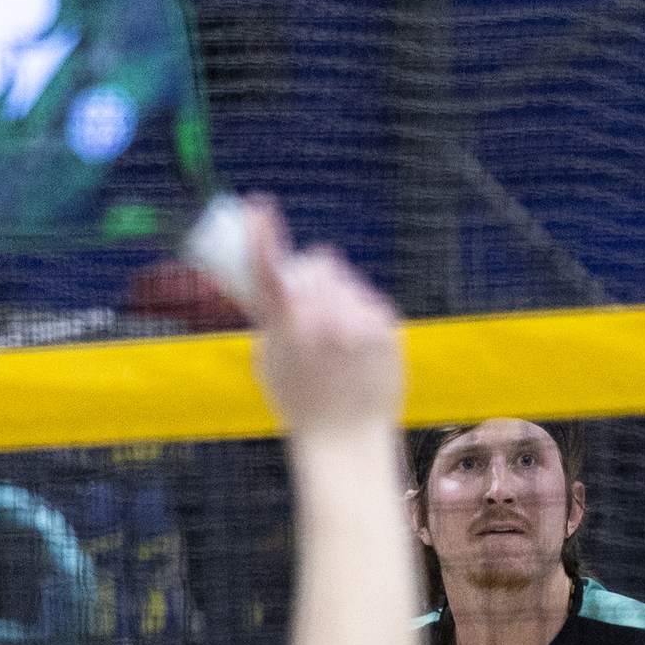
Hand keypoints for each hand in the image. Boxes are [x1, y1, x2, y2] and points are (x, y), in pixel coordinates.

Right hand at [241, 196, 403, 442]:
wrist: (346, 437)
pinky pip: (369, 302)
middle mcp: (321, 316)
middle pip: (319, 264)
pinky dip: (361, 317)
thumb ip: (275, 317)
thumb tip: (283, 282)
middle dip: (314, 277)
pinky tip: (357, 349)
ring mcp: (356, 318)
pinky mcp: (385, 323)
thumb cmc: (301, 403)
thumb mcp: (270, 359)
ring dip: (339, 298)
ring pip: (347, 282)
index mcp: (285, 325)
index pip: (268, 268)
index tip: (260, 207)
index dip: (262, 234)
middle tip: (312, 306)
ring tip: (338, 342)